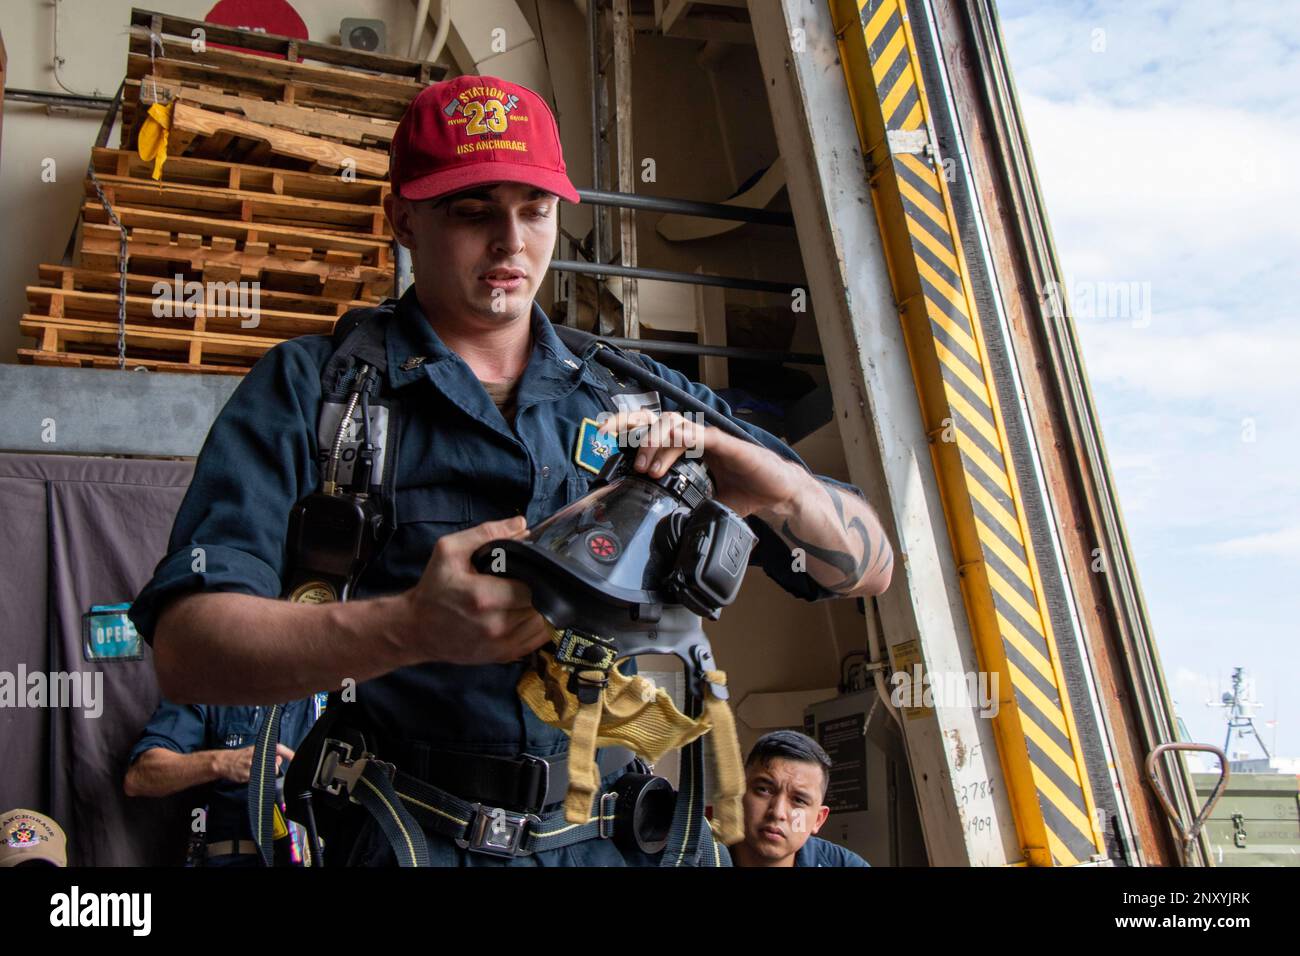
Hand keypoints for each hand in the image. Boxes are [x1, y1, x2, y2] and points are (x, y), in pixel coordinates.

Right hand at [214, 743, 293, 783]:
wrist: (225, 762)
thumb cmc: (241, 756)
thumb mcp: (255, 750)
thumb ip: (269, 754)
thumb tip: (279, 758)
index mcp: (261, 748)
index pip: (279, 749)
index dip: (288, 753)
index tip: (295, 757)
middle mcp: (259, 756)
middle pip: (275, 766)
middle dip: (272, 768)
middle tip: (261, 765)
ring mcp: (254, 766)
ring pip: (268, 774)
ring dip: (263, 774)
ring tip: (252, 769)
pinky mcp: (249, 776)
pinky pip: (259, 780)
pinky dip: (256, 778)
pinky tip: (248, 774)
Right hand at [403, 516, 553, 664]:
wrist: (416, 629)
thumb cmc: (434, 588)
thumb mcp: (449, 551)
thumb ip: (487, 533)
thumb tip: (522, 524)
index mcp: (484, 597)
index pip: (532, 585)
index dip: (536, 574)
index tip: (530, 568)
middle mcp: (496, 625)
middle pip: (540, 604)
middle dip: (540, 590)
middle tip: (528, 580)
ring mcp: (501, 645)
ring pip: (542, 624)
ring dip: (540, 609)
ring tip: (525, 596)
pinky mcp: (503, 657)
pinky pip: (536, 641)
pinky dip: (537, 626)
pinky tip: (526, 613)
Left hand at [598, 410, 806, 518]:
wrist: (778, 494)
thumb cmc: (745, 493)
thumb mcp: (704, 503)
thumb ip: (683, 504)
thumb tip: (660, 525)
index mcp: (687, 448)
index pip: (651, 432)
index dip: (626, 431)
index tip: (604, 438)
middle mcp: (695, 437)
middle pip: (654, 420)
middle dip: (628, 424)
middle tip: (606, 435)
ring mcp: (709, 438)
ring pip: (672, 425)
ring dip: (654, 442)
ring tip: (647, 468)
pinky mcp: (726, 443)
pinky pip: (699, 434)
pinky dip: (683, 438)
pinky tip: (673, 446)